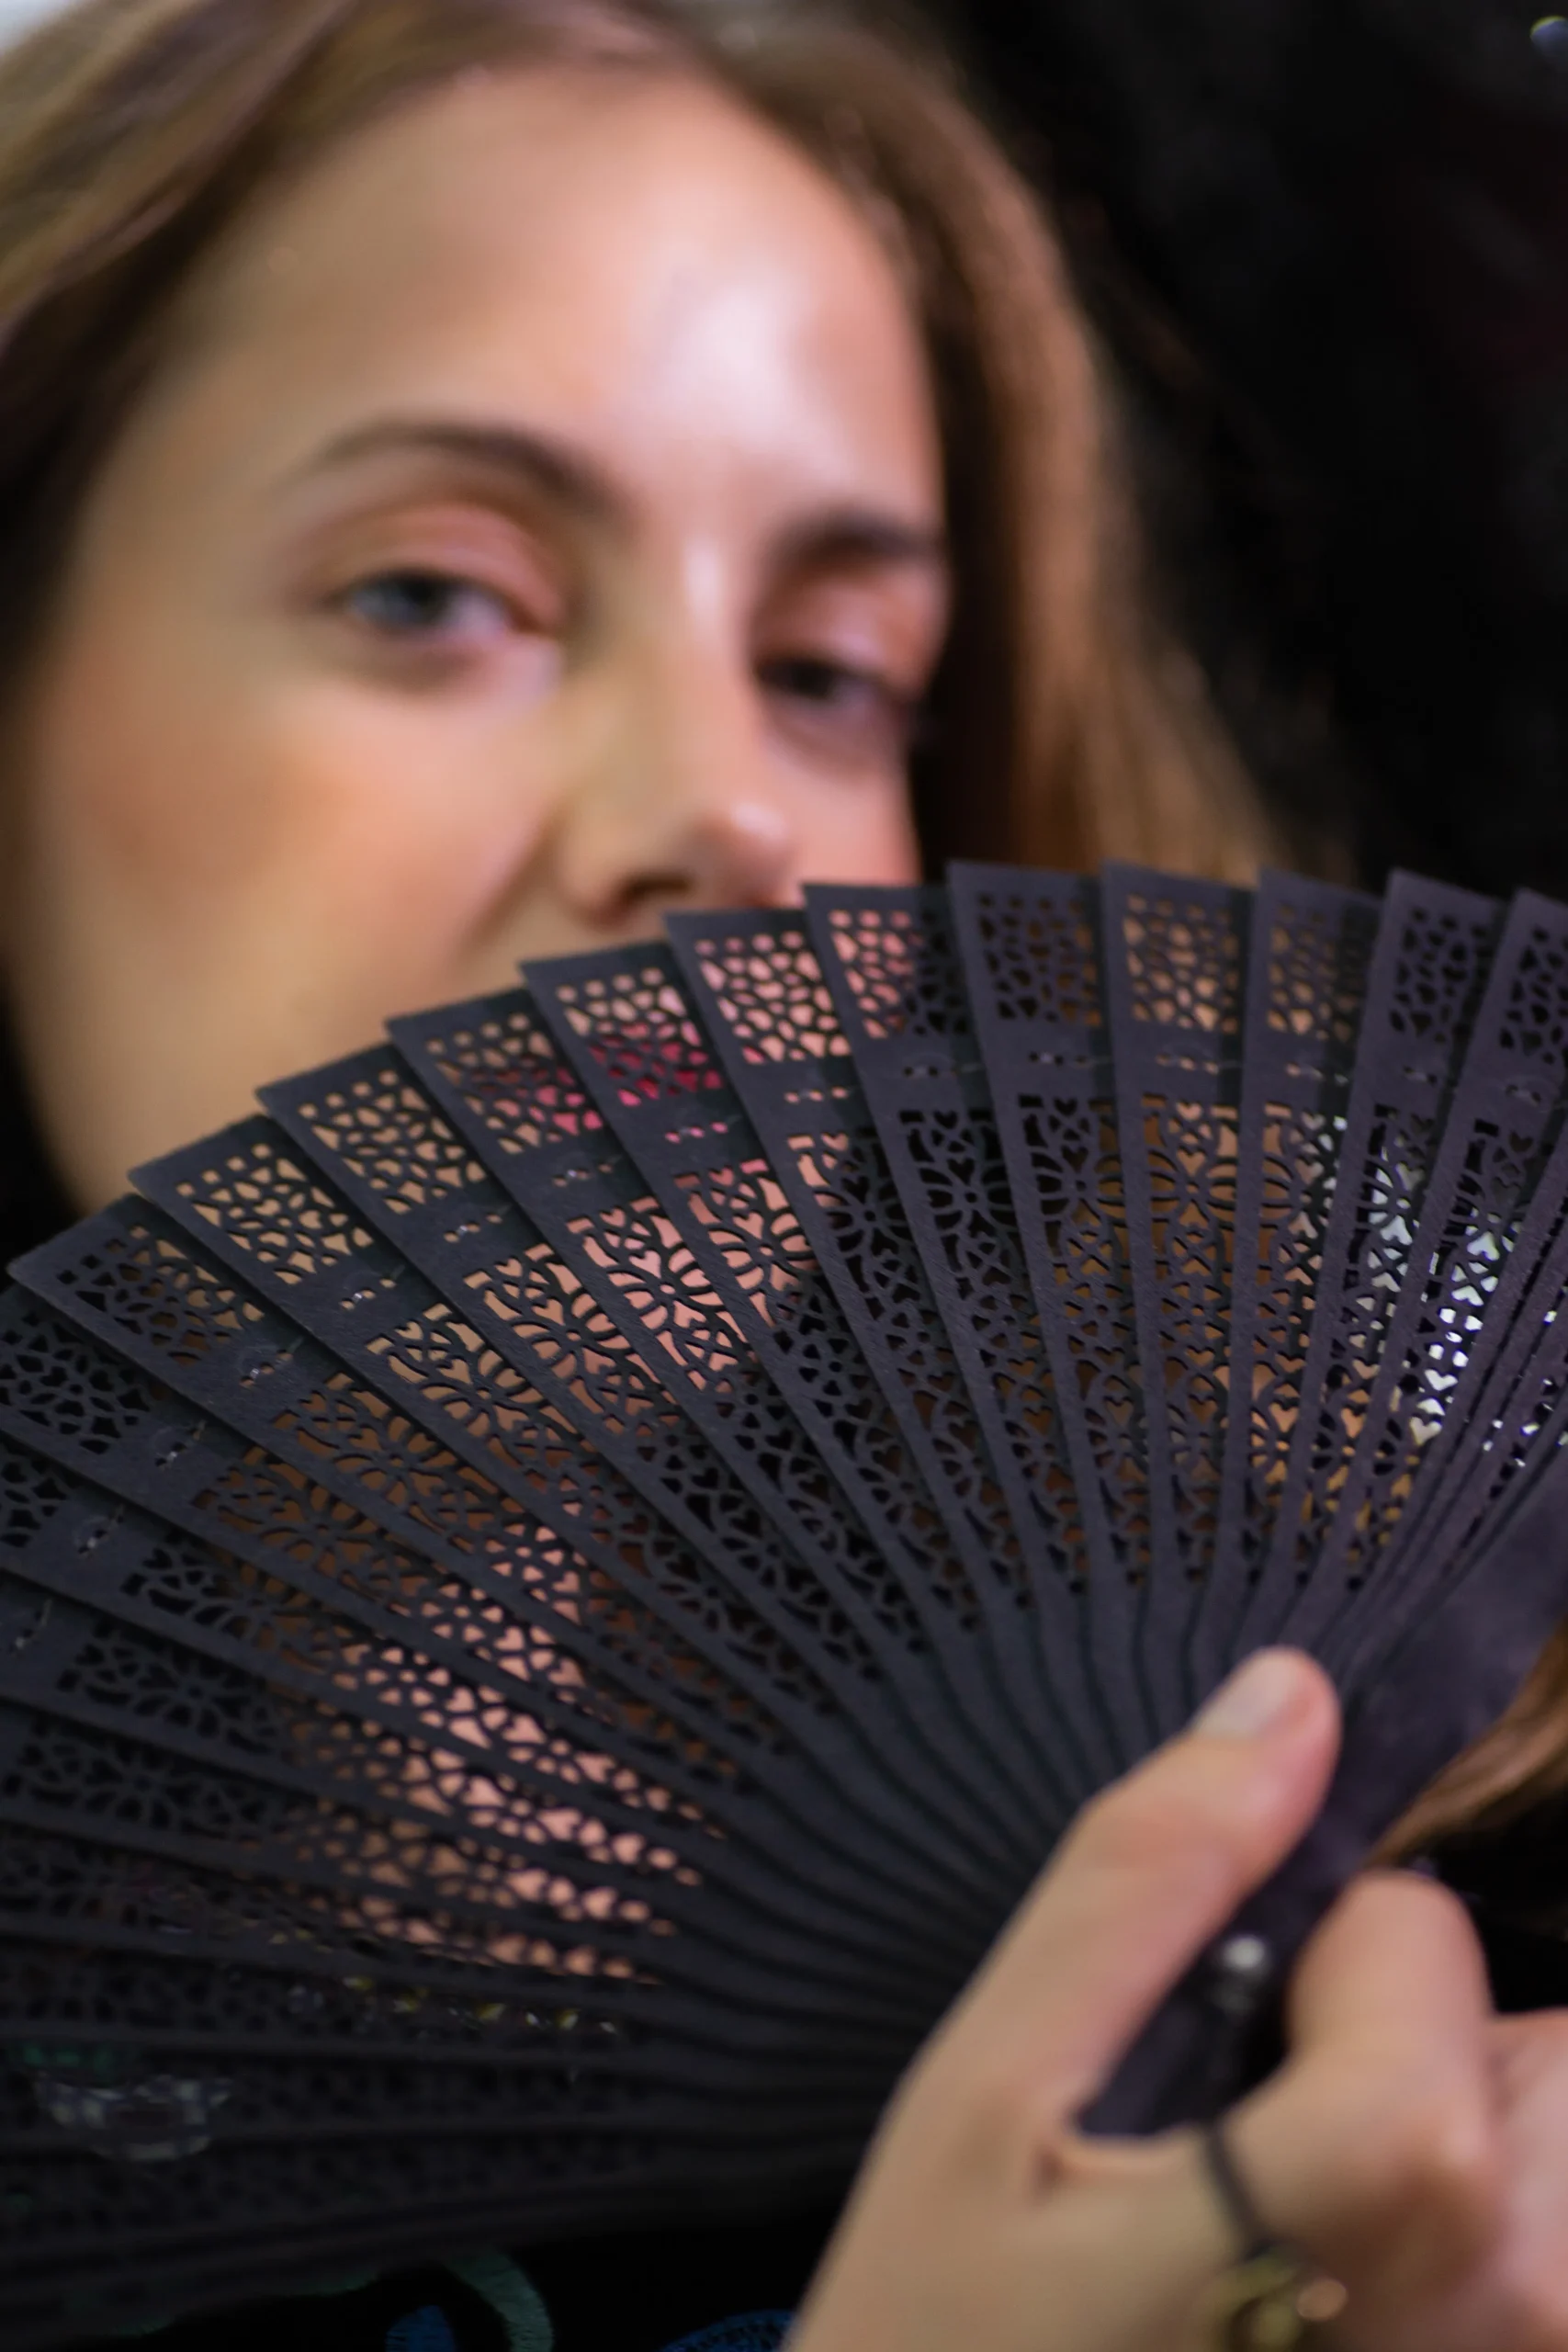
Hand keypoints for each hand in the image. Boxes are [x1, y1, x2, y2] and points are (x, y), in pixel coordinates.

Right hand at [789, 1649, 1567, 2351]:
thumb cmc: (949, 2351)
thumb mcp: (992, 2090)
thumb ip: (1151, 1875)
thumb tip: (1289, 1698)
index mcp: (1406, 2175)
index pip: (1422, 1930)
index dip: (1302, 1958)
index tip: (1203, 2062)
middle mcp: (1530, 2296)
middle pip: (1526, 2044)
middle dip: (1397, 2056)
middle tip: (1238, 2172)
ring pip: (1548, 2148)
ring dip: (1437, 2164)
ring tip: (1280, 2255)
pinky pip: (1531, 2249)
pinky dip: (1456, 2243)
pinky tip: (1318, 2304)